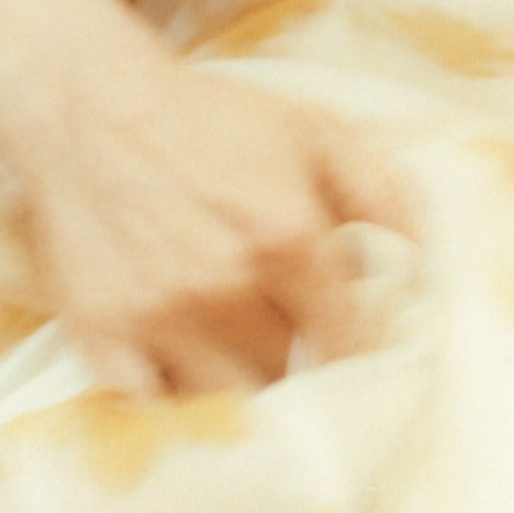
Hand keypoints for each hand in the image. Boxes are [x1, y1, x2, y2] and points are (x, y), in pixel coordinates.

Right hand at [0, 32, 410, 394]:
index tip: (361, 354)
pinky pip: (150, 408)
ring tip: (236, 348)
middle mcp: (224, 288)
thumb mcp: (318, 133)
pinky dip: (170, 398)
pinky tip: (181, 368)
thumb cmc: (211, 120)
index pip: (352, 347)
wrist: (87, 104)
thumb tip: (426, 272)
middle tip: (289, 335)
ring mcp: (157, 317)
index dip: (364, 357)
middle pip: (290, 379)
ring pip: (226, 401)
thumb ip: (386, 200)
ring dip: (238, 383)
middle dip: (298, 361)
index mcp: (288, 239)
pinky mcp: (98, 333)